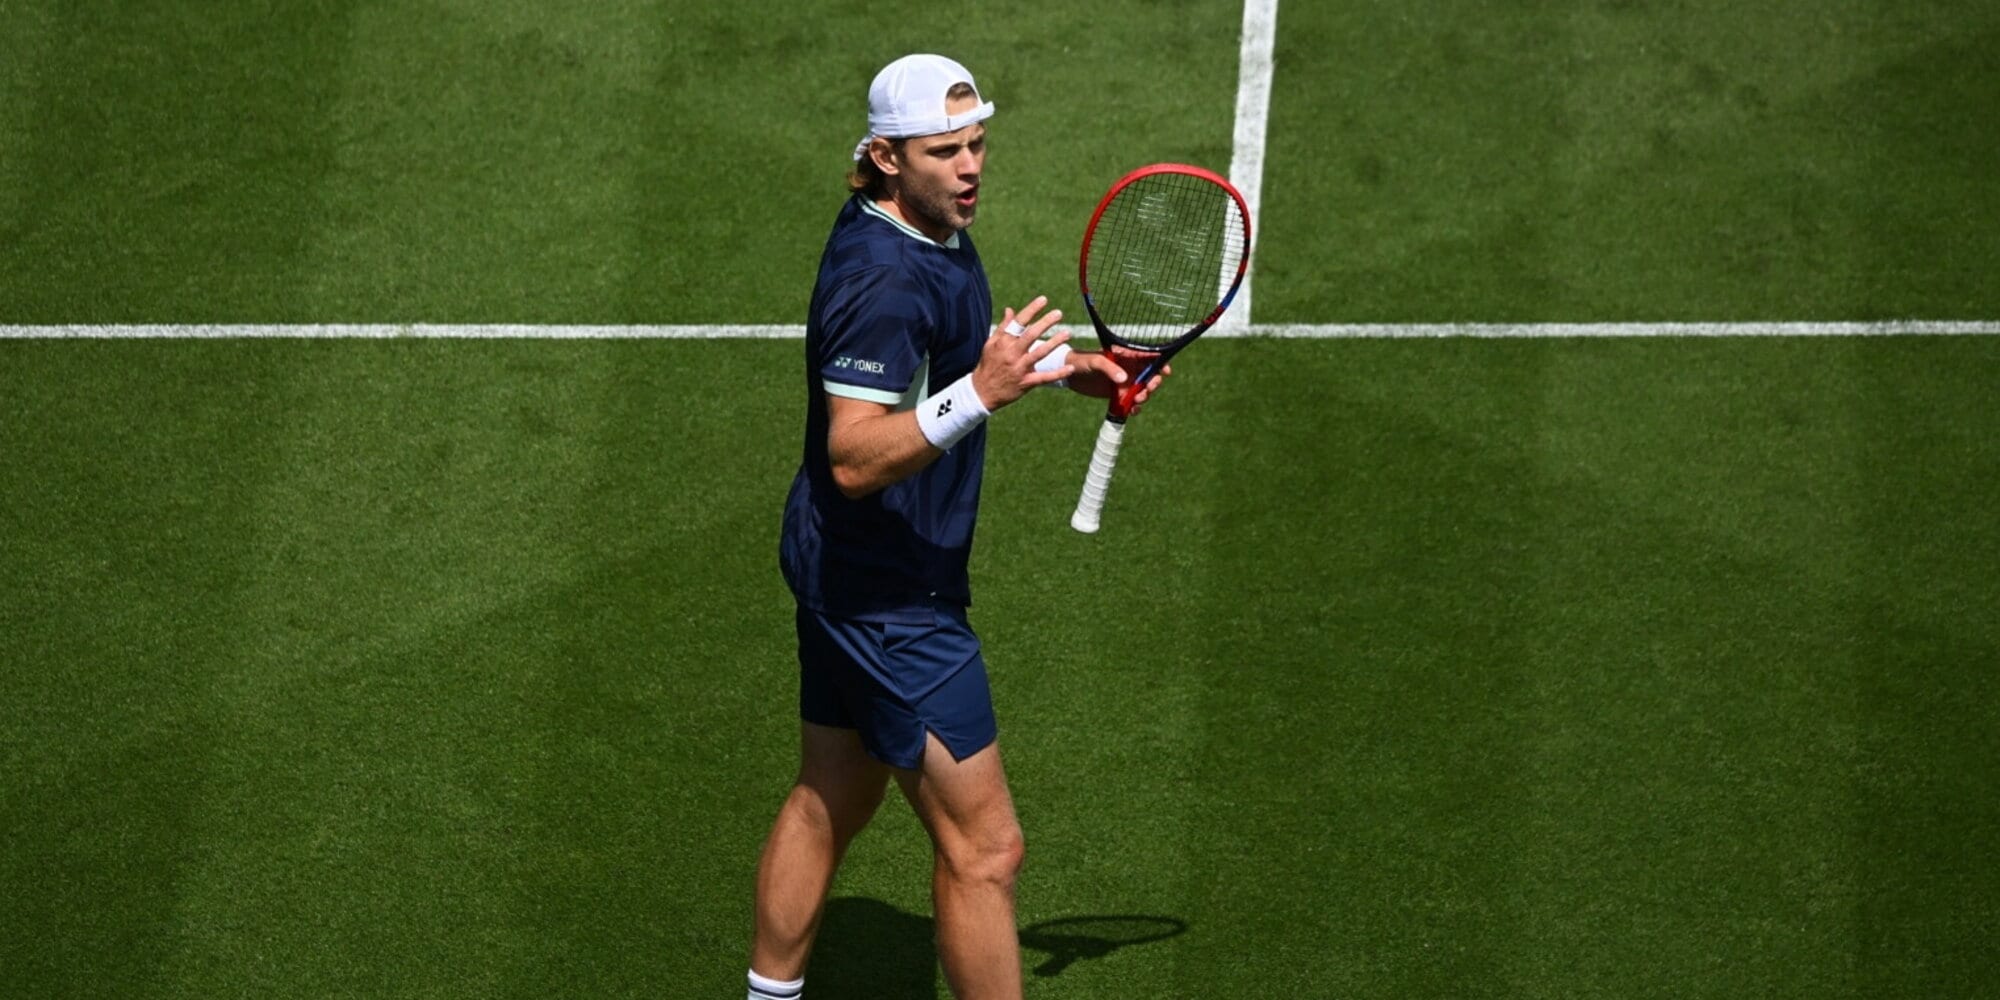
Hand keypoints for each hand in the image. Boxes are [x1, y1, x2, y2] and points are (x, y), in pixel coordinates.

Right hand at [971, 295, 1073, 410]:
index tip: (1044, 299)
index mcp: (1003, 342)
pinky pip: (1044, 377)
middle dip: (1045, 323)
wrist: (981, 392)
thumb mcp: (991, 344)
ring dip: (1054, 343)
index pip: (1018, 322)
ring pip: (1039, 353)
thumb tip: (1010, 309)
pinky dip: (1058, 373)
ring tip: (1067, 333)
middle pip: (1030, 335)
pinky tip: (1070, 368)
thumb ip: (1003, 327)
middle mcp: (1011, 354)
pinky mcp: (1026, 383)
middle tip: (1059, 313)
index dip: (1031, 310)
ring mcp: (1019, 369)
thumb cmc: (987, 365)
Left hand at [1064, 346, 1169, 414]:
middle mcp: (1129, 368)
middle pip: (1150, 376)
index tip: (1165, 372)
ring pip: (1143, 390)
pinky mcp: (1119, 395)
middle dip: (1153, 383)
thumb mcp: (1095, 361)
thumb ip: (1110, 368)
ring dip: (1144, 396)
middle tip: (1147, 390)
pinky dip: (1135, 408)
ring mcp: (1125, 382)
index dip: (1161, 363)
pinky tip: (1131, 411)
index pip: (1149, 357)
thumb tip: (1124, 379)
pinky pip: (1132, 402)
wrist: (1069, 375)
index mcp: (1127, 355)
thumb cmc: (1081, 361)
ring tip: (1136, 401)